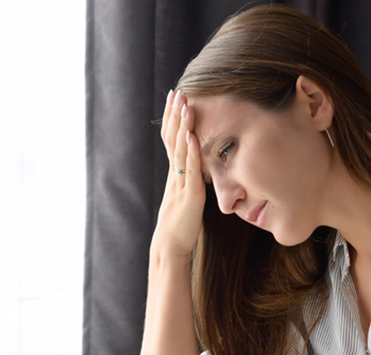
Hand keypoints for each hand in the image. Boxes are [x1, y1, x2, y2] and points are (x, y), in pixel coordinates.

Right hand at [152, 90, 205, 260]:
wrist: (170, 246)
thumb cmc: (180, 224)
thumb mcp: (186, 196)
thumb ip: (190, 180)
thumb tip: (199, 166)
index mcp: (175, 173)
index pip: (170, 139)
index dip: (172, 118)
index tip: (175, 97)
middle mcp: (175, 174)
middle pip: (172, 139)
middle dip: (175, 114)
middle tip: (177, 92)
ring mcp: (181, 183)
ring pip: (179, 149)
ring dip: (182, 126)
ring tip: (184, 105)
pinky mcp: (190, 195)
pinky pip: (189, 170)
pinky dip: (190, 152)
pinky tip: (191, 136)